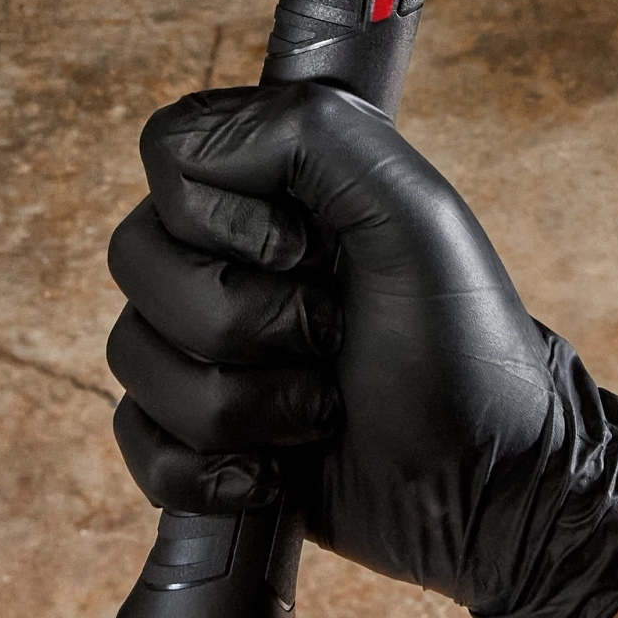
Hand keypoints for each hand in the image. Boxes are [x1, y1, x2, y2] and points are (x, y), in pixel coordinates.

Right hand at [104, 83, 617, 617]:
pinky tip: (276, 470)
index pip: (166, 154)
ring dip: (245, 401)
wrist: (485, 484)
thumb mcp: (413, 211)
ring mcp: (202, 349)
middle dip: (246, 320)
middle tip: (333, 335)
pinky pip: (136, 441)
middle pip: (136, 258)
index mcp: (269, 186)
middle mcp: (222, 256)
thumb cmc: (462, 343)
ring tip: (323, 407)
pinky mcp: (192, 437)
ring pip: (132, 356)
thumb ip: (312, 133)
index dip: (224, 213)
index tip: (308, 250)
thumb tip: (191, 147)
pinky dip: (208, 468)